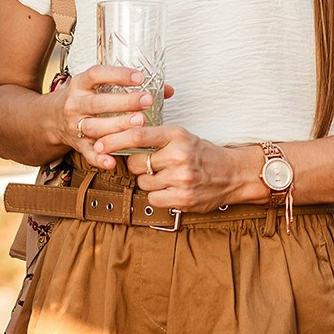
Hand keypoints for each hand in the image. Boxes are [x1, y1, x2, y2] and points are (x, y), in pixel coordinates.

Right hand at [50, 66, 161, 171]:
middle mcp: (75, 104)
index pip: (97, 74)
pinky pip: (87, 153)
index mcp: (80, 84)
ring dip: (117, 127)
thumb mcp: (97, 86)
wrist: (49, 118)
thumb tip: (167, 90)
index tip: (140, 77)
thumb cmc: (82, 98)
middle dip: (124, 102)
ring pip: (94, 128)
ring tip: (139, 124)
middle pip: (98, 103)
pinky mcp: (76, 144)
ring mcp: (74, 125)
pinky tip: (113, 161)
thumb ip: (130, 86)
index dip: (118, 74)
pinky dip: (100, 158)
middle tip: (147, 101)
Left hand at [104, 128, 254, 213]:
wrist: (233, 173)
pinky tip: (171, 189)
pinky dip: (158, 195)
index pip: (138, 135)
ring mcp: (182, 179)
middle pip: (137, 163)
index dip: (115, 140)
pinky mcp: (183, 199)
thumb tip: (120, 140)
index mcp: (177, 135)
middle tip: (153, 164)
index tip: (100, 144)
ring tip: (167, 177)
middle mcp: (179, 155)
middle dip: (138, 165)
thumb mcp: (183, 137)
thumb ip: (156, 138)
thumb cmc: (203, 154)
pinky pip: (153, 198)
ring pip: (143, 182)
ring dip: (149, 181)